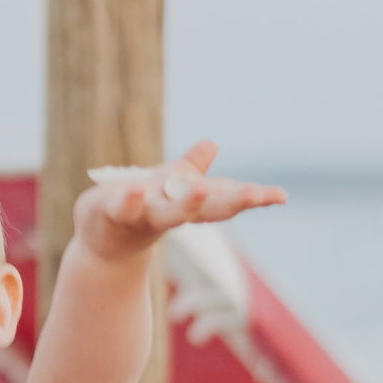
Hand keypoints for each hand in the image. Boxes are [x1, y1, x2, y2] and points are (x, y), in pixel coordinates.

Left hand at [74, 140, 284, 258]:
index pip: (227, 198)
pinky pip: (124, 206)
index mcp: (190, 202)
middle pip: (207, 210)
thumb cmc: (139, 208)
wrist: (100, 239)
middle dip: (232, 202)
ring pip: (169, 213)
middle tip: (257, 194)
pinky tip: (135, 188)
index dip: (254, 197)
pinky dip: (130, 199)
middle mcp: (173, 212)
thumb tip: (212, 144)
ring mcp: (145, 215)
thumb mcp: (165, 184)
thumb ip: (189, 168)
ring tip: (200, 190)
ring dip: (186, 203)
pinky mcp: (115, 212)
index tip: (282, 196)